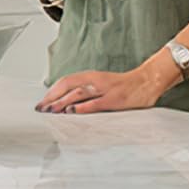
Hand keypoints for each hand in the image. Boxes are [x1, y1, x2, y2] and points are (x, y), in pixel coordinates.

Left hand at [35, 62, 167, 114]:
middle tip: (40, 108)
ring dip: (63, 102)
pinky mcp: (114, 99)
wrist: (147, 81)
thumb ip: (87, 92)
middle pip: (68, 86)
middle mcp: (95, 80)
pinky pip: (96, 103)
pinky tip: (73, 112)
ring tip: (51, 110)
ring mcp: (104, 89)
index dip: (52, 91)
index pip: (66, 81)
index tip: (42, 102)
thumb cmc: (124, 86)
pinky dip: (83, 107)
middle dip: (53, 97)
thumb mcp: (102, 85)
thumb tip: (68, 103)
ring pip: (78, 93)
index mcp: (91, 77)